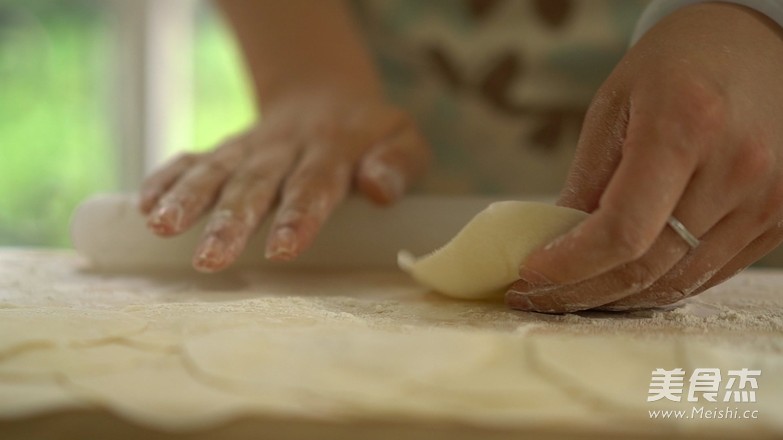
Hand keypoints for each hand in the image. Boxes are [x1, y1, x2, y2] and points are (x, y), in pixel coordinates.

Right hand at [138, 93, 429, 271]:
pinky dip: (166, 179)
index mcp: (332, 150)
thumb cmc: (371, 136)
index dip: (299, 216)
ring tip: (161, 227)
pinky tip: (145, 206)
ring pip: (216, 172)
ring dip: (188, 199)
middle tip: (211, 260)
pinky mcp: (225, 151)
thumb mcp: (403, 140)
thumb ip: (398, 164)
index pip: (313, 184)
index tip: (283, 249)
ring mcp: (249, 149)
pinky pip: (191, 160)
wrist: (326, 97)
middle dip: (230, 222)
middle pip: (255, 185)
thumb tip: (379, 190)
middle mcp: (284, 149)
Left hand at [507, 3, 782, 312]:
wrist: (756, 45)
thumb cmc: (676, 66)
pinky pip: (708, 275)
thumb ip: (588, 179)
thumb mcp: (614, 105)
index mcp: (686, 126)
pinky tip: (620, 278)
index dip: (570, 265)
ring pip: (678, 283)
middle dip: (581, 292)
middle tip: (535, 294)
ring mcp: (769, 200)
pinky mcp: (780, 220)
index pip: (622, 231)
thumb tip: (555, 243)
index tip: (529, 273)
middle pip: (648, 268)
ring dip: (617, 297)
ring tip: (570, 291)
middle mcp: (738, 169)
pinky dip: (659, 284)